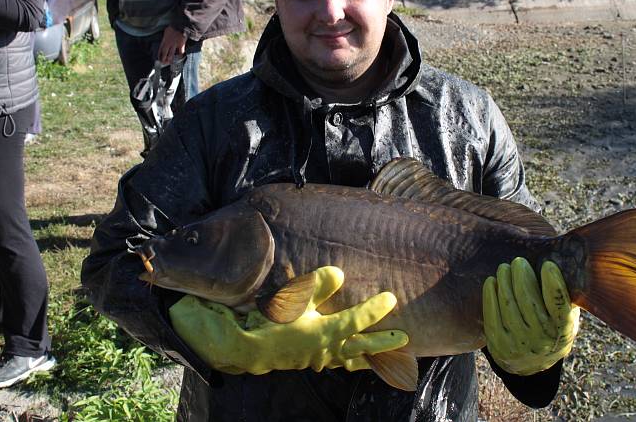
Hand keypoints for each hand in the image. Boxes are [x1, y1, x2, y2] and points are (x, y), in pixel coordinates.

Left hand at [158, 26, 186, 63]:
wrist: (181, 25)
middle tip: (163, 63)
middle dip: (163, 58)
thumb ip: (166, 36)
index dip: (159, 54)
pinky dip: (180, 56)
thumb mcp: (166, 31)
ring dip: (170, 59)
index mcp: (164, 39)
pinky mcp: (181, 45)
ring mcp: (174, 44)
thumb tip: (165, 40)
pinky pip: (180, 52)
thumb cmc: (174, 27)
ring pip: (171, 54)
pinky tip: (179, 58)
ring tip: (169, 62)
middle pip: (164, 52)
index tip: (159, 58)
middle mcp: (168, 43)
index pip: (160, 48)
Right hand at [169, 266, 408, 373]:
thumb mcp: (286, 297)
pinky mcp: (301, 359)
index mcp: (319, 334)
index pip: (355, 322)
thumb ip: (314, 284)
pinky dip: (346, 359)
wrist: (229, 344)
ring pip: (346, 359)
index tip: (391, 298)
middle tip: (406, 339)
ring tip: (387, 356)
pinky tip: (350, 357)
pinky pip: (331, 361)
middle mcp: (319, 350)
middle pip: (359, 348)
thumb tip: (340, 273)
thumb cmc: (257, 318)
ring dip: (368, 356)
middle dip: (383, 343)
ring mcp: (311, 358)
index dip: (375, 310)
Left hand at [483, 258, 579, 375]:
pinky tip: (492, 281)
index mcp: (563, 330)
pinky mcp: (498, 344)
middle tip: (518, 261)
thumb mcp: (567, 315)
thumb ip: (564, 294)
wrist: (531, 362)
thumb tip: (562, 258)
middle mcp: (542, 339)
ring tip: (504, 268)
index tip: (547, 264)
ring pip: (508, 304)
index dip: (553, 283)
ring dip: (505, 281)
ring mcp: (519, 343)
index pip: (559, 304)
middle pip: (528, 300)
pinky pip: (491, 314)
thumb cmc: (552, 325)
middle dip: (522, 276)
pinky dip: (490, 294)